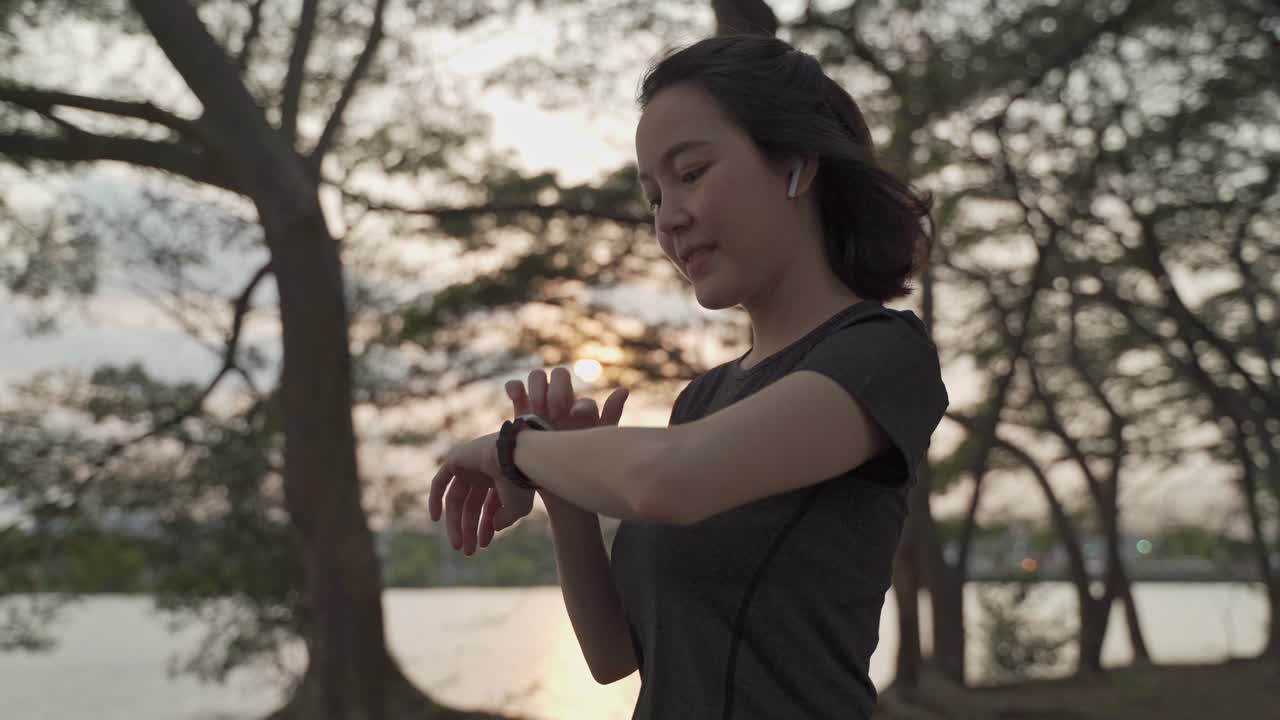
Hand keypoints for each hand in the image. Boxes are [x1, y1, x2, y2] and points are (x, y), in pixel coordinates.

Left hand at [428, 432, 533, 555]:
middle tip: (467, 552)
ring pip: (456, 499)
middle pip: (471, 505)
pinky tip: (435, 519)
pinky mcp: (456, 459)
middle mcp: (486, 471)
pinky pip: (440, 482)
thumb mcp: (518, 508)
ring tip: (457, 545)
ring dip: (455, 523)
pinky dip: (435, 499)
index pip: (490, 506)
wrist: (514, 457)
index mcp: (503, 479)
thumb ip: (505, 519)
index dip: (486, 527)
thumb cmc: (520, 482)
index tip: (483, 545)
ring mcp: (470, 465)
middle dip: (469, 528)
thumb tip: (495, 527)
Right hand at [507, 368, 628, 516]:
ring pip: (537, 376)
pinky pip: (516, 388)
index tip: (573, 418)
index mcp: (580, 409)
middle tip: (555, 414)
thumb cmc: (577, 462)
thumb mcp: (596, 442)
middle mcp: (561, 401)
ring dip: (538, 389)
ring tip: (537, 411)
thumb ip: (611, 415)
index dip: (578, 405)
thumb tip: (624, 389)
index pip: (580, 395)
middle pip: (559, 375)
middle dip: (557, 392)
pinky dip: (515, 387)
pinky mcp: (520, 408)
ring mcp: (540, 403)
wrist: (550, 482)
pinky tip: (516, 397)